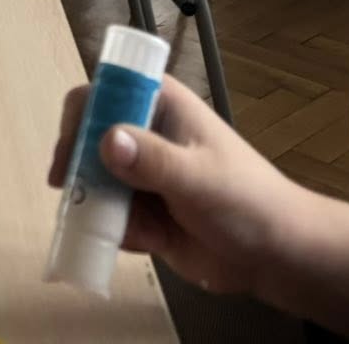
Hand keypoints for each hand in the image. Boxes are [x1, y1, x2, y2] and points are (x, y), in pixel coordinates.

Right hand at [49, 77, 348, 338]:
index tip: (72, 153)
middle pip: (87, 138)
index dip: (81, 117)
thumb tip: (106, 139)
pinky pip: (107, 217)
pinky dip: (112, 231)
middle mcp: (144, 133)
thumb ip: (153, 160)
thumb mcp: (199, 177)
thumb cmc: (247, 201)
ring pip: (92, 181)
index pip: (104, 92)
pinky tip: (143, 243)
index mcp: (160, 104)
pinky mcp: (141, 212)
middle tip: (74, 196)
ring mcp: (141, 174)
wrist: (277, 255)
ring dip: (94, 205)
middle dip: (79, 169)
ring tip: (111, 226)